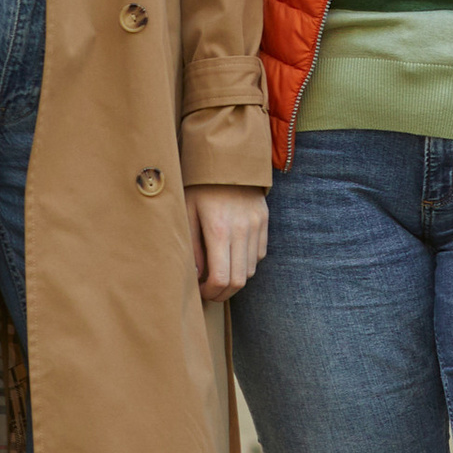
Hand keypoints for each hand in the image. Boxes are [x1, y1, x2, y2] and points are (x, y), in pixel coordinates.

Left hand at [189, 185, 269, 302]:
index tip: (200, 291)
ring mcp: (257, 226)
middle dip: (222, 293)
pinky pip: (259, 255)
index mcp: (218, 229)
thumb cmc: (200, 186)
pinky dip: (246, 264)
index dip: (210, 293)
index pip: (220, 278)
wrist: (228, 158)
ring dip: (235, 280)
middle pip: (238, 280)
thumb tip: (197, 276)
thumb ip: (192, 247)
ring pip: (250, 270)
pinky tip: (232, 258)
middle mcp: (242, 230)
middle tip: (209, 292)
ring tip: (219, 275)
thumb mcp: (187, 213)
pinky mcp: (265, 222)